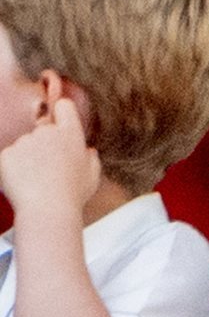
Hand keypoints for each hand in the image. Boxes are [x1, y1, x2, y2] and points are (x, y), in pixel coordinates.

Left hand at [0, 98, 99, 218]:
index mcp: (70, 133)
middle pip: (42, 130)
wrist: (47, 210)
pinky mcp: (7, 154)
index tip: (57, 120)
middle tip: (46, 170)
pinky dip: (12, 170)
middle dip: (42, 145)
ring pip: (24, 146)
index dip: (61, 112)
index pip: (64, 106)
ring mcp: (26, 142)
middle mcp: (48, 132)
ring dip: (27, 159)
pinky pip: (9, 158)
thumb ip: (91, 158)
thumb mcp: (92, 175)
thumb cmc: (72, 196)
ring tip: (35, 183)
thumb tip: (87, 152)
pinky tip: (22, 184)